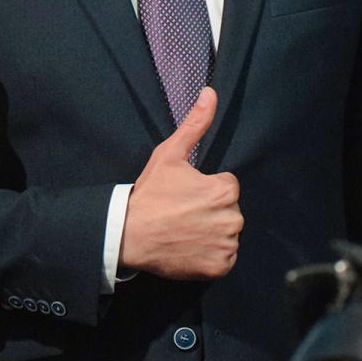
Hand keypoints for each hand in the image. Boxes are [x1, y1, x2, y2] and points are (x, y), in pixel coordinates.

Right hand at [119, 89, 242, 280]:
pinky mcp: (219, 267)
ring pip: (228, 234)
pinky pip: (225, 259)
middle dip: (212, 211)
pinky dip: (211, 255)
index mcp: (224, 189)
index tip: (185, 196)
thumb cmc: (150, 194)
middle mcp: (232, 217)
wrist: (129, 234)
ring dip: (213, 233)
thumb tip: (211, 93)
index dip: (206, 189)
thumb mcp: (169, 154)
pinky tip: (191, 247)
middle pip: (230, 211)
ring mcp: (226, 244)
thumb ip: (195, 124)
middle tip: (183, 214)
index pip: (227, 187)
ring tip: (186, 230)